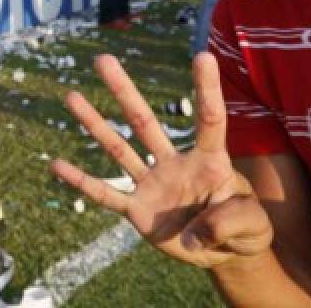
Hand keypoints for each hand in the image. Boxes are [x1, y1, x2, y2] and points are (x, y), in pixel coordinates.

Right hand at [51, 54, 272, 268]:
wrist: (223, 255)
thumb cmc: (245, 232)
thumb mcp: (253, 228)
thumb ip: (231, 222)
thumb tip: (197, 232)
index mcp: (210, 162)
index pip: (209, 121)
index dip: (207, 90)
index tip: (203, 56)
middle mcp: (175, 164)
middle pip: (145, 122)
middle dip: (124, 91)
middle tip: (103, 59)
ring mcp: (152, 185)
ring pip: (119, 149)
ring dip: (95, 124)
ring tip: (71, 96)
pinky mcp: (137, 210)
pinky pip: (105, 194)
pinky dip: (82, 181)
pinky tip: (57, 165)